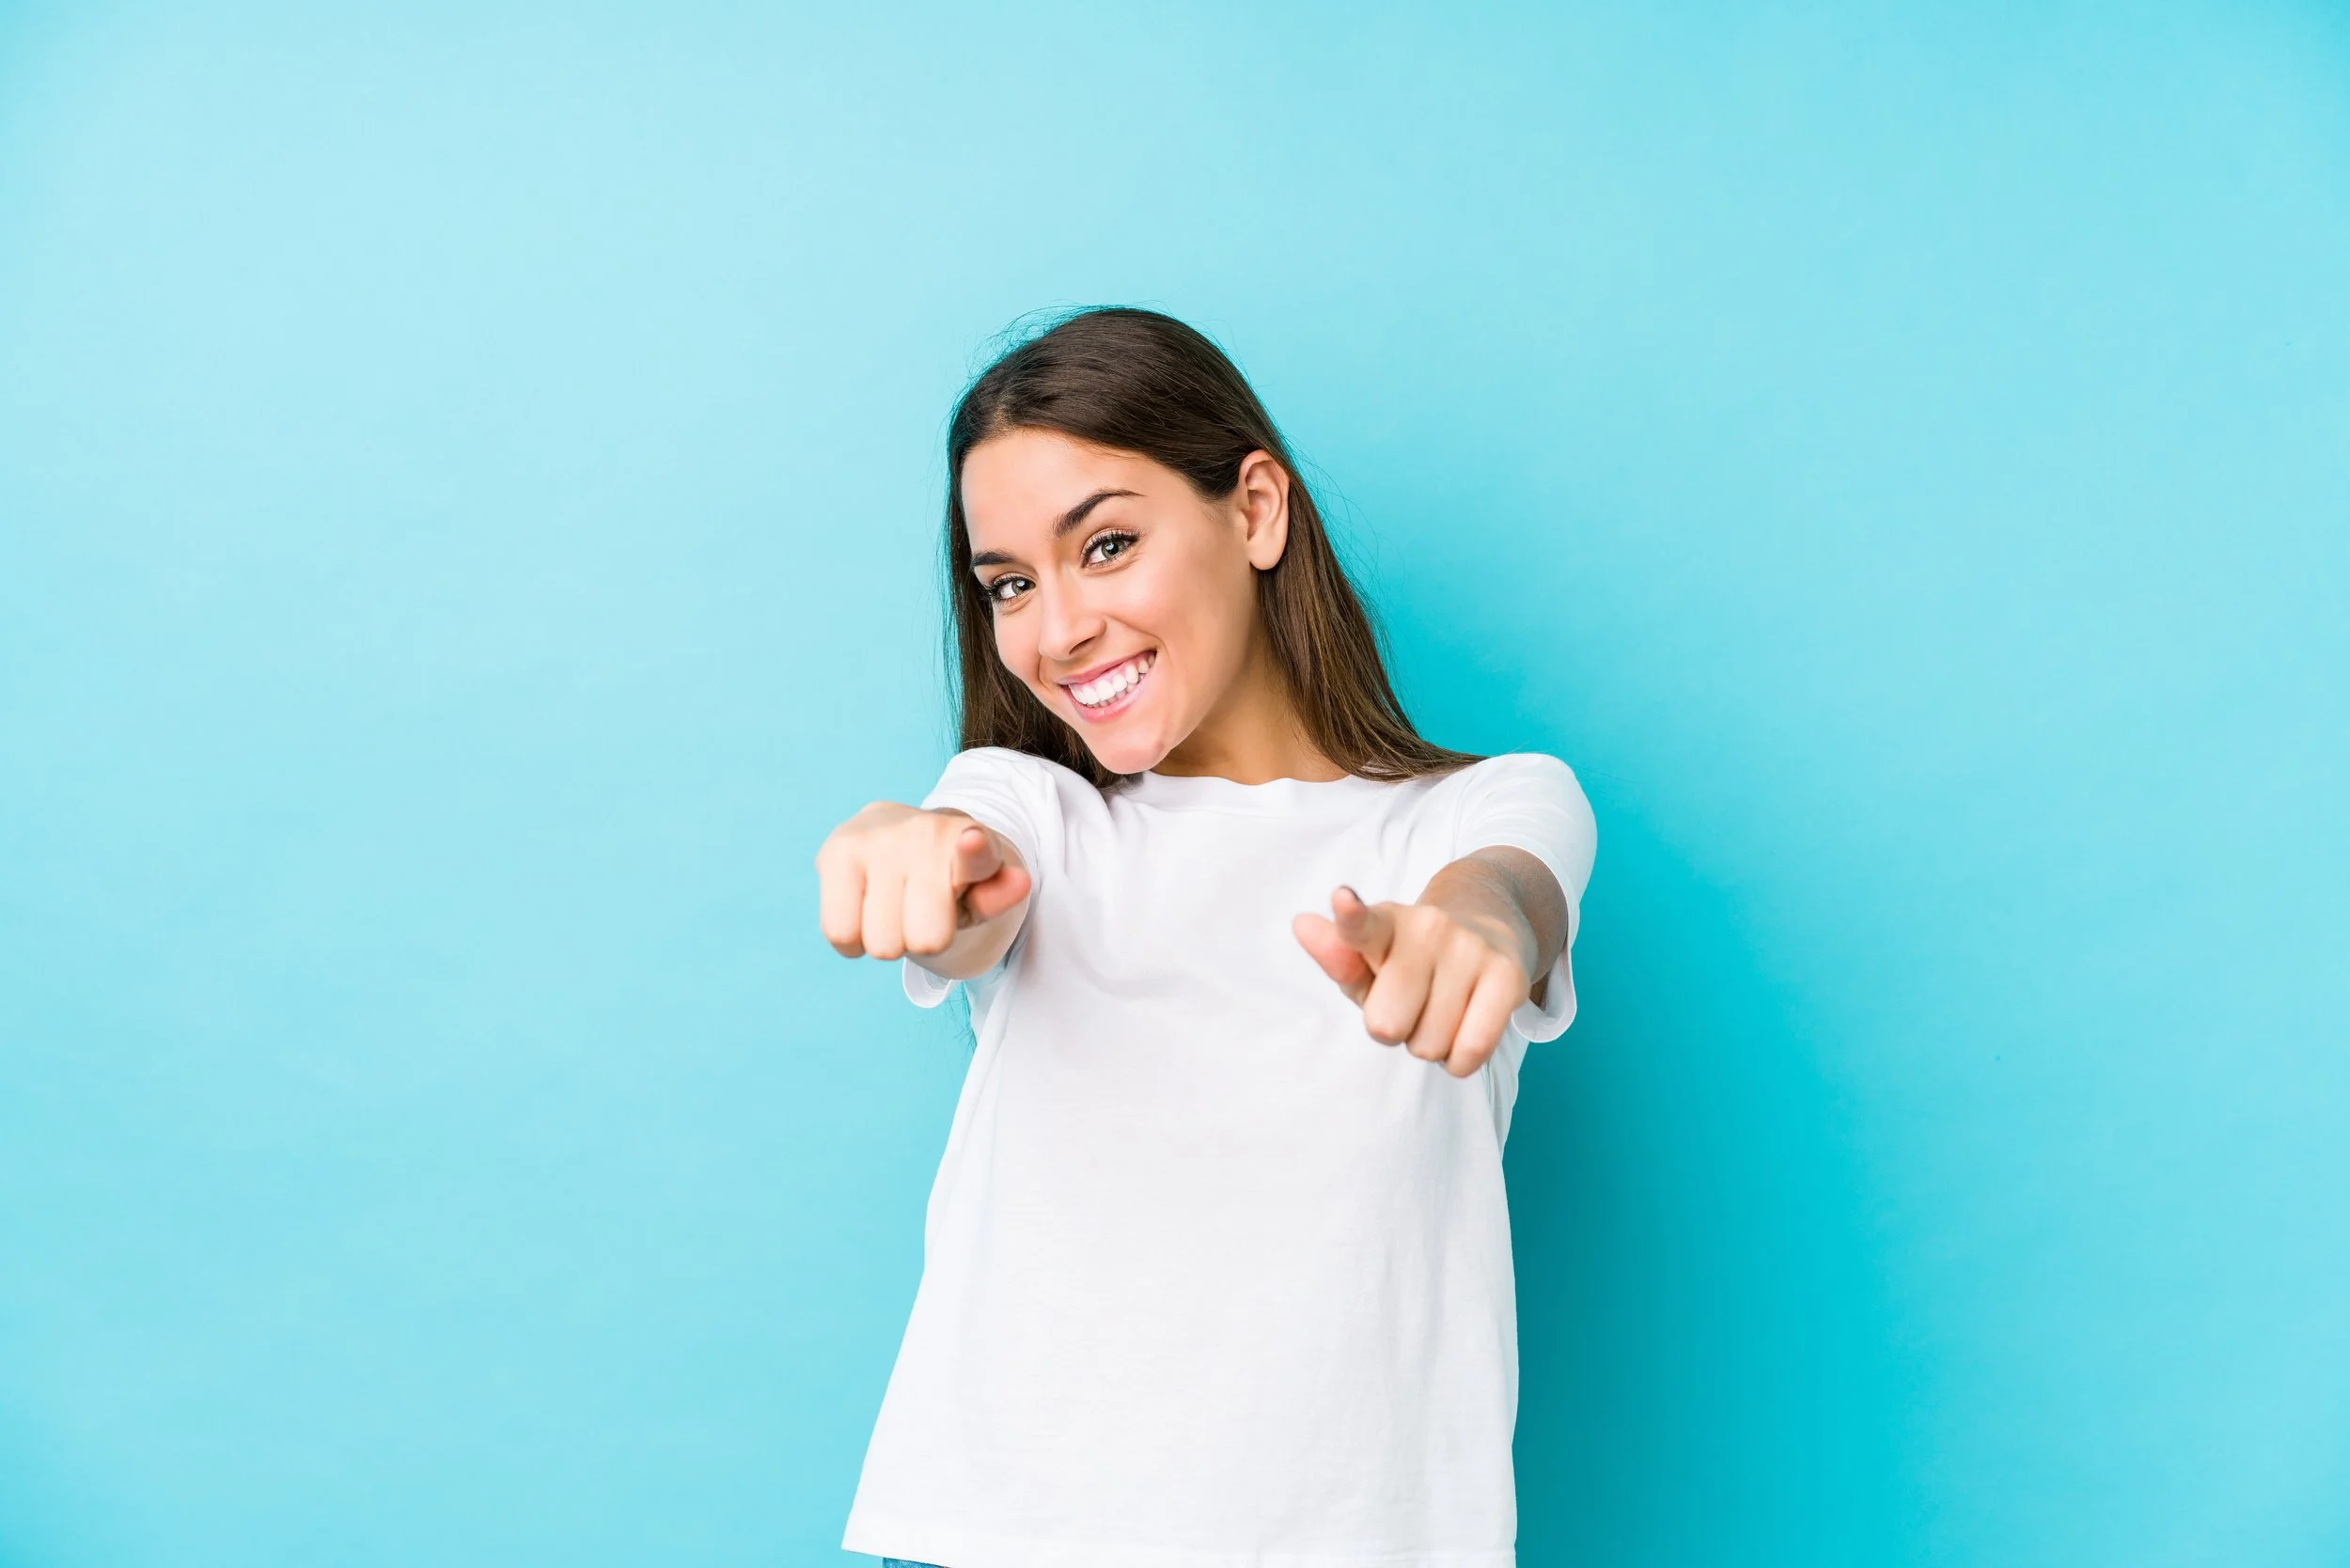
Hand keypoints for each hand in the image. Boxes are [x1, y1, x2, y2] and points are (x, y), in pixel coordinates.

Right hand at [815, 802, 1030, 960]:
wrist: (896, 835)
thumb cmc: (944, 875)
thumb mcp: (977, 891)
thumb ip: (996, 895)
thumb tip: (1020, 883)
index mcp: (971, 841)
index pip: (975, 852)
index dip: (973, 849)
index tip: (971, 842)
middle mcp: (922, 833)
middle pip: (925, 942)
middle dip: (923, 939)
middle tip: (920, 910)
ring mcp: (877, 840)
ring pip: (882, 945)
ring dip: (887, 940)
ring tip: (893, 908)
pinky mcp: (836, 851)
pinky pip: (841, 934)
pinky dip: (853, 940)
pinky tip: (864, 912)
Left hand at [1292, 885, 1530, 1077]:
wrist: (1490, 925)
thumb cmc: (1413, 960)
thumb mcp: (1370, 961)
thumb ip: (1337, 957)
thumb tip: (1302, 924)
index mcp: (1384, 923)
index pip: (1361, 925)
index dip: (1350, 917)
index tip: (1342, 901)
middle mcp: (1428, 927)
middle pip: (1386, 1026)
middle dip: (1395, 1030)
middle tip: (1412, 1006)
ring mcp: (1470, 949)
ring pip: (1428, 1047)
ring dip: (1430, 1043)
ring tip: (1441, 1010)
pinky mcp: (1508, 975)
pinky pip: (1470, 1050)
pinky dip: (1460, 1060)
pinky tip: (1464, 1029)